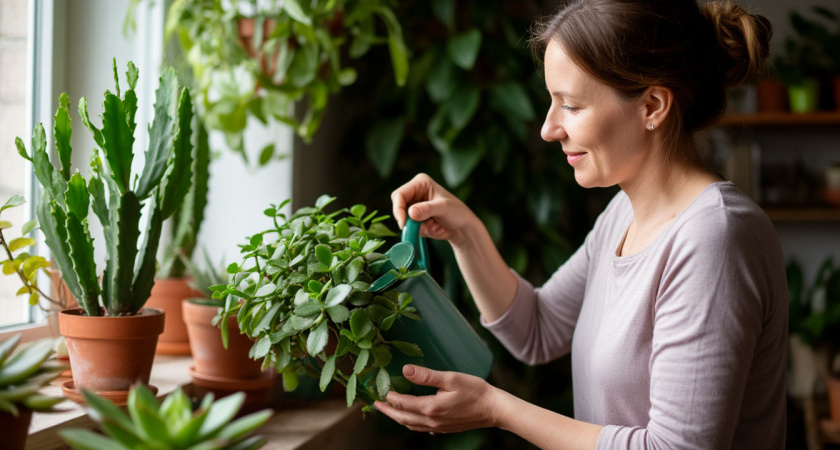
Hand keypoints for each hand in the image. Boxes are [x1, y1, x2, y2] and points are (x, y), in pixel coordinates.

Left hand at [373, 364, 501, 433]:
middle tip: (376, 405)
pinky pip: (422, 429)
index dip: (391, 397)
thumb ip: (426, 375)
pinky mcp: (444, 429)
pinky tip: (412, 419)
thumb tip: (406, 370)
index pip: (403, 404)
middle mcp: (432, 421)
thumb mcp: (450, 378)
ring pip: (411, 425)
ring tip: (390, 411)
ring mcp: (438, 427)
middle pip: (403, 418)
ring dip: (398, 418)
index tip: (382, 390)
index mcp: (431, 408)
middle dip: (388, 411)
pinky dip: (411, 423)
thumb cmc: (475, 391)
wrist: (494, 409)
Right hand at [390, 173, 478, 246]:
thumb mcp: (444, 208)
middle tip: (422, 228)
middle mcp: (414, 193)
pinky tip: (435, 228)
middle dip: (409, 220)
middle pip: (398, 208)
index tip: (403, 223)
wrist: (463, 228)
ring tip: (436, 226)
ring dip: (419, 227)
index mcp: (420, 183)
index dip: (399, 209)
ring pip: (404, 220)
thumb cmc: (457, 212)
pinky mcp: (415, 219)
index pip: (399, 195)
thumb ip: (427, 209)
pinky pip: (410, 228)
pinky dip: (421, 231)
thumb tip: (411, 213)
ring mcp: (414, 207)